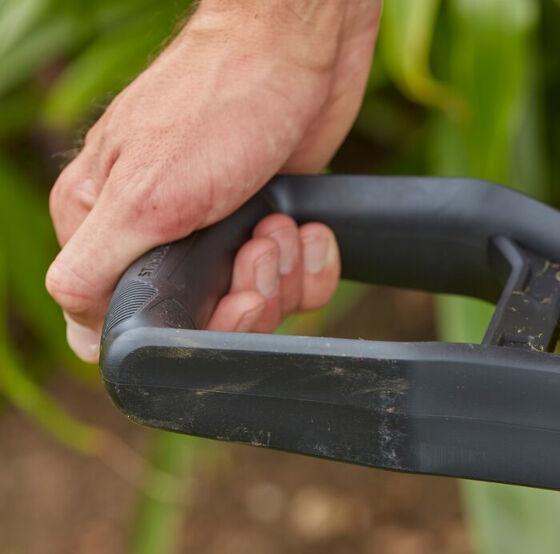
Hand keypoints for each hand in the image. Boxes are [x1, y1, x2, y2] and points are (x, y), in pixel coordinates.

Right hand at [46, 0, 380, 360]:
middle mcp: (157, 235)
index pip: (130, 321)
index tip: (227, 294)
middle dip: (250, 295)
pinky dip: (312, 262)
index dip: (190, 325)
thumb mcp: (144, 196)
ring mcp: (217, 233)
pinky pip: (296, 283)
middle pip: (206, 321)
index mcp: (104, 228)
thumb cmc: (218, 104)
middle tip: (260, 245)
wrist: (299, 49)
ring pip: (257, 305)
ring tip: (280, 223)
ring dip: (284, 272)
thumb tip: (74, 323)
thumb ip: (97, 265)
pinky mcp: (268, 227)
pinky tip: (309, 227)